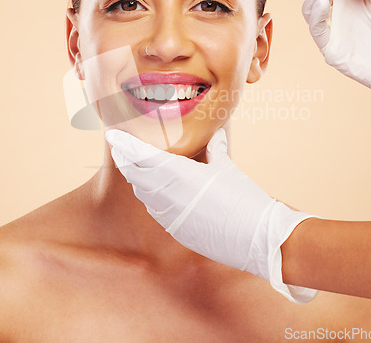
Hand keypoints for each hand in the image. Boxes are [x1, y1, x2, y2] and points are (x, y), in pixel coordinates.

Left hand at [105, 128, 316, 303]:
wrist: (258, 238)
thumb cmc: (244, 198)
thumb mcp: (228, 167)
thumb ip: (215, 148)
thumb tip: (215, 132)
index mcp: (180, 174)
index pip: (142, 156)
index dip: (125, 145)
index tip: (113, 136)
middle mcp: (169, 196)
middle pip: (135, 175)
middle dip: (125, 159)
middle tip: (120, 147)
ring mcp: (170, 216)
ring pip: (143, 193)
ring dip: (136, 178)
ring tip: (134, 165)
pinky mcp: (176, 230)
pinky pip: (155, 210)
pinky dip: (150, 196)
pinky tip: (154, 190)